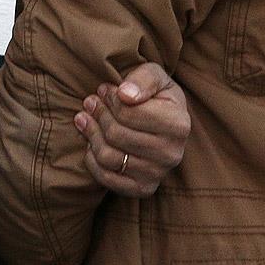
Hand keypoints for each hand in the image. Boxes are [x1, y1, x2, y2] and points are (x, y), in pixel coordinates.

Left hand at [74, 63, 190, 197]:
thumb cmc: (156, 96)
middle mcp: (171, 153)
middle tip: (90, 103)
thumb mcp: (155, 76)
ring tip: (85, 119)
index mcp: (178, 124)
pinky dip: (92, 159)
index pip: (128, 113)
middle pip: (116, 134)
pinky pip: (106, 177)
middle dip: (98, 115)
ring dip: (91, 135)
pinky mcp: (143, 189)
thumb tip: (125, 94)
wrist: (165, 125)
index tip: (103, 90)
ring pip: (108, 156)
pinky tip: (91, 142)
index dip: (110, 99)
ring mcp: (158, 174)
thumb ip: (142, 79)